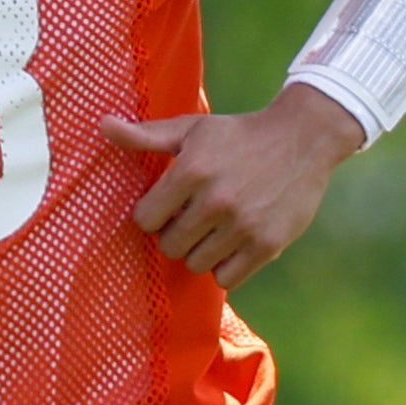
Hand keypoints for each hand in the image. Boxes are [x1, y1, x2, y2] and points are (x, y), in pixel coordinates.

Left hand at [101, 86, 360, 286]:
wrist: (303, 138)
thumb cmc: (238, 135)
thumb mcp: (192, 129)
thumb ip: (146, 135)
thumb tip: (103, 125)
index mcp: (192, 170)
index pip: (145, 219)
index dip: (154, 214)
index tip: (170, 205)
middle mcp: (216, 200)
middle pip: (169, 246)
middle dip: (177, 233)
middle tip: (195, 217)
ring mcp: (243, 225)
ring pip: (196, 264)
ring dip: (201, 251)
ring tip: (215, 229)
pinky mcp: (267, 245)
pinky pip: (226, 279)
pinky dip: (226, 267)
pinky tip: (233, 244)